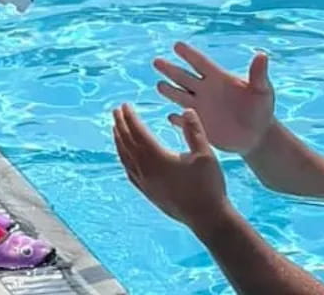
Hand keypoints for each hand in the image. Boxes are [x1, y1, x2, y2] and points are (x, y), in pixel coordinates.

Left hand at [113, 104, 229, 228]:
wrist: (207, 217)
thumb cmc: (208, 185)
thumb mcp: (205, 154)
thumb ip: (194, 130)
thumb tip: (186, 110)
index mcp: (158, 158)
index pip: (139, 133)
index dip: (131, 118)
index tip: (124, 105)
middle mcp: (147, 171)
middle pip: (128, 144)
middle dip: (121, 125)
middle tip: (115, 111)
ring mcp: (146, 184)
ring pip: (126, 159)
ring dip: (119, 142)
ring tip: (115, 129)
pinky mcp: (148, 193)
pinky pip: (130, 172)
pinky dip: (124, 160)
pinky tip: (125, 157)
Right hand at [154, 42, 274, 154]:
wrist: (258, 134)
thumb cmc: (262, 108)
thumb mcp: (263, 90)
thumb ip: (258, 74)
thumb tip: (262, 54)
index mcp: (219, 78)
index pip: (201, 63)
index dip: (189, 54)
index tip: (177, 45)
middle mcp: (206, 90)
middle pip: (184, 77)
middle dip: (170, 69)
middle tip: (156, 61)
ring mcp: (201, 108)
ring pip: (180, 97)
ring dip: (170, 91)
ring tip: (159, 85)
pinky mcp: (200, 126)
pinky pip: (185, 121)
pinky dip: (178, 120)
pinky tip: (170, 117)